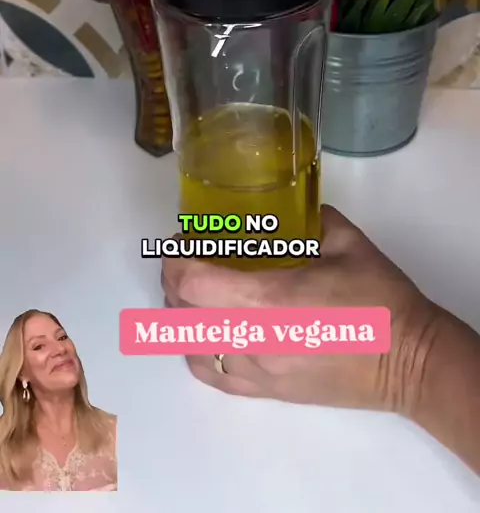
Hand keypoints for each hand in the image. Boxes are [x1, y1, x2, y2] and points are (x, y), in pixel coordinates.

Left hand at [161, 206, 437, 412]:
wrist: (409, 361)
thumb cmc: (379, 299)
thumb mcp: (348, 242)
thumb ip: (314, 219)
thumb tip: (295, 210)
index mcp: (267, 299)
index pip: (192, 281)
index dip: (176, 258)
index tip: (183, 240)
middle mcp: (251, 340)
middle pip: (182, 312)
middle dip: (174, 281)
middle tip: (188, 258)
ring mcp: (256, 372)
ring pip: (190, 347)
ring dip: (182, 317)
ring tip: (197, 294)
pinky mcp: (267, 393)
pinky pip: (213, 377)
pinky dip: (198, 352)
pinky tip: (209, 335)